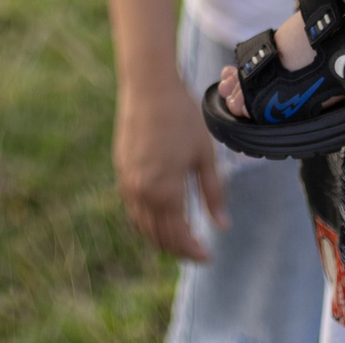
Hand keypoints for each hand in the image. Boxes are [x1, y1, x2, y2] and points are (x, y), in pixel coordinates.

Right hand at [113, 72, 227, 261]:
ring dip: (161, 239)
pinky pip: (133, 209)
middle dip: (179, 250)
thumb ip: (213, 193)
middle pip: (159, 237)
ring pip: (143, 226)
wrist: (149, 88)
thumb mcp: (205, 155)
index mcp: (167, 191)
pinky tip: (161, 218)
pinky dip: (147, 222)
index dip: (194, 251)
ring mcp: (128, 183)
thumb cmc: (182, 117)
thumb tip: (222, 225)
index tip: (208, 256)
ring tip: (181, 240)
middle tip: (197, 251)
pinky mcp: (121, 172)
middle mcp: (143, 192)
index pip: (179, 236)